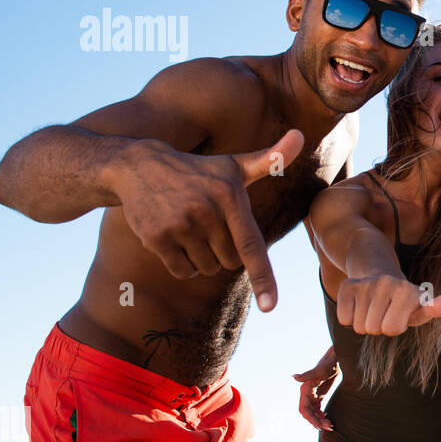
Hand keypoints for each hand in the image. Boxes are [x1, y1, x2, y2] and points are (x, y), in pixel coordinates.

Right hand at [114, 129, 304, 311]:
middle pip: (231, 262)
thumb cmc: (198, 171)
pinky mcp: (157, 238)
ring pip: (207, 269)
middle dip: (225, 253)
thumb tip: (301, 134)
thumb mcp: (234, 165)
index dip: (263, 278)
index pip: (251, 246)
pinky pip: (184, 271)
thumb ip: (271, 159)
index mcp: (230, 197)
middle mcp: (206, 212)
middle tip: (209, 226)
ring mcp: (180, 226)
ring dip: (203, 258)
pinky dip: (183, 264)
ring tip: (190, 228)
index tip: (271, 306)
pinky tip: (174, 237)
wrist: (139, 167)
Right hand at [294, 346, 338, 430]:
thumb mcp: (319, 370)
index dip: (310, 419)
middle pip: (308, 413)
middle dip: (316, 422)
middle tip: (329, 427)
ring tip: (330, 425)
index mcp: (305, 390)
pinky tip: (328, 418)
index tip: (318, 426)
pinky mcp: (318, 396)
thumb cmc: (328, 364)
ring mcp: (312, 396)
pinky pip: (317, 410)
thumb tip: (294, 377)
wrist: (335, 360)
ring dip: (319, 420)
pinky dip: (321, 416)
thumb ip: (307, 375)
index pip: (304, 409)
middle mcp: (306, 394)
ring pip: (313, 413)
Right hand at [335, 274, 440, 335]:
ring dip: (365, 323)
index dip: (395, 326)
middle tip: (385, 312)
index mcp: (407, 290)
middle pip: (376, 330)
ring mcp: (366, 284)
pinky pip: (344, 319)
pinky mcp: (347, 285)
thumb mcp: (420, 306)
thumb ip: (439, 307)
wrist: (378, 271)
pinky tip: (360, 304)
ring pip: (359, 327)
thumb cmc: (403, 300)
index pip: (391, 328)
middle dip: (380, 327)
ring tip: (374, 308)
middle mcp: (387, 283)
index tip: (403, 313)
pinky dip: (350, 317)